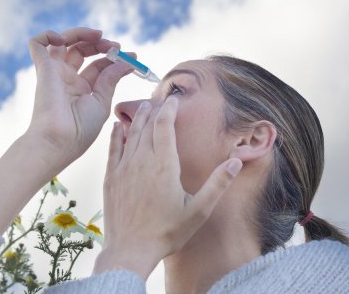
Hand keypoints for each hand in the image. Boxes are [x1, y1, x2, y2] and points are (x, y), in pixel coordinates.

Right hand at [25, 27, 132, 166]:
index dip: (114, 57)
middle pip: (81, 49)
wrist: (59, 140)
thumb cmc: (80, 130)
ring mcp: (54, 72)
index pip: (98, 65)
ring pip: (61, 41)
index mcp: (82, 89)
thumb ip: (111, 78)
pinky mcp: (42, 68)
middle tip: (114, 46)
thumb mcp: (102, 101)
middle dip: (99, 43)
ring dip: (80, 33)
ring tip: (97, 36)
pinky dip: (49, 34)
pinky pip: (37, 43)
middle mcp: (67, 79)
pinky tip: (64, 39)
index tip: (132, 56)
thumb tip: (128, 62)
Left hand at [94, 97, 242, 278]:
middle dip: (154, 109)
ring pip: (130, 134)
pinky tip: (118, 127)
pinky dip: (116, 135)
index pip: (165, 125)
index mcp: (165, 165)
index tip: (173, 99)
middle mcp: (142, 161)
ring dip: (137, 118)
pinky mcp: (112, 177)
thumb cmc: (167, 232)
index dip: (169, 109)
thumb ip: (217, 184)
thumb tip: (236, 161)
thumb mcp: (198, 210)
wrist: (130, 249)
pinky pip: (113, 148)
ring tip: (144, 107)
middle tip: (160, 98)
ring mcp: (124, 168)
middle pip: (147, 125)